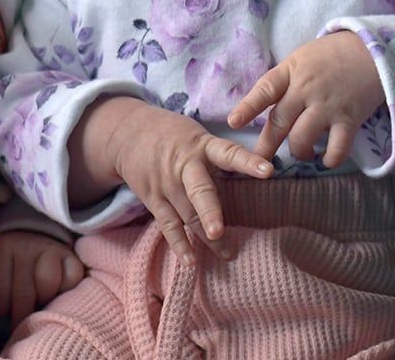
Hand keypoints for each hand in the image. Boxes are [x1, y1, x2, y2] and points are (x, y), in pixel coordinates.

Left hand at [0, 231, 83, 327]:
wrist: (27, 235)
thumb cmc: (5, 264)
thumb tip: (0, 314)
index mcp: (1, 248)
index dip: (0, 308)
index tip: (2, 311)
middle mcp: (26, 244)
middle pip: (24, 293)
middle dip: (22, 314)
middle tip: (21, 320)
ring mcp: (50, 247)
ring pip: (48, 285)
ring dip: (43, 300)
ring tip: (38, 303)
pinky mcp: (70, 254)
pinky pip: (72, 278)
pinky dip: (65, 289)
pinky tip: (56, 291)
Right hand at [75, 97, 271, 265]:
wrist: (126, 132)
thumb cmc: (173, 135)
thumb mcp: (197, 136)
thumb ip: (219, 157)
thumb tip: (253, 179)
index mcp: (202, 146)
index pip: (228, 153)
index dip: (247, 162)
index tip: (268, 171)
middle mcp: (183, 166)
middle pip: (199, 190)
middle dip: (210, 212)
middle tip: (219, 231)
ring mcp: (166, 184)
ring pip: (187, 214)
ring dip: (206, 237)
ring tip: (226, 254)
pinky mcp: (153, 199)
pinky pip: (168, 225)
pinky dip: (179, 244)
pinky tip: (191, 262)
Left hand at [227, 31, 383, 167]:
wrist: (372, 51)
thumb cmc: (331, 55)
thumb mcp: (301, 59)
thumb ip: (283, 81)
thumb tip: (265, 106)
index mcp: (290, 72)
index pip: (265, 90)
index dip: (248, 107)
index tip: (233, 123)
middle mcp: (306, 89)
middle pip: (280, 122)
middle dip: (266, 146)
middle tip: (258, 162)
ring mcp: (327, 105)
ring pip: (302, 138)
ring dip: (299, 152)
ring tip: (302, 154)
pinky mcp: (350, 118)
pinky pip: (337, 147)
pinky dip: (330, 159)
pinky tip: (327, 159)